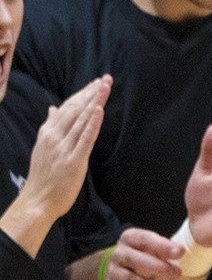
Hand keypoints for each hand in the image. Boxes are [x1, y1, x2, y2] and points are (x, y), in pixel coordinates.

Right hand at [18, 75, 109, 221]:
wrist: (37, 200)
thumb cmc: (43, 175)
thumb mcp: (43, 146)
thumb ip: (50, 126)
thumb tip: (53, 108)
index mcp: (49, 132)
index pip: (67, 107)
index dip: (82, 94)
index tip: (95, 83)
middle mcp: (55, 136)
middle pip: (76, 110)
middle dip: (91, 93)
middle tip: (106, 79)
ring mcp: (64, 148)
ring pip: (81, 120)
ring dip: (94, 102)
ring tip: (104, 87)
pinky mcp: (74, 160)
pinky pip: (85, 138)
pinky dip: (92, 123)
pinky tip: (99, 110)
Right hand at [102, 228, 183, 279]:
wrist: (119, 267)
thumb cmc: (144, 254)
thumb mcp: (154, 246)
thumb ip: (166, 247)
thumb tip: (180, 251)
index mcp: (129, 238)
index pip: (143, 239)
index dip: (162, 246)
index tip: (180, 253)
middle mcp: (118, 254)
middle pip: (133, 260)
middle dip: (158, 268)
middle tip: (177, 274)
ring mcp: (112, 272)